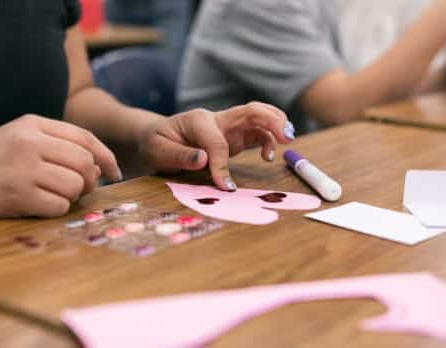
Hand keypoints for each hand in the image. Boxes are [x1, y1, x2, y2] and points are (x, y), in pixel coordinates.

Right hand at [0, 115, 120, 217]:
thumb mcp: (25, 140)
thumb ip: (62, 145)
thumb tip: (101, 167)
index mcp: (32, 124)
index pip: (84, 138)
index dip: (105, 156)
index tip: (113, 171)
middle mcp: (28, 143)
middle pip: (84, 162)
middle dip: (89, 179)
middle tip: (79, 186)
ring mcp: (21, 169)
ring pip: (75, 185)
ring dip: (72, 195)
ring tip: (53, 193)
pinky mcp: (17, 196)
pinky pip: (60, 206)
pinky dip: (57, 208)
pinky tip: (40, 204)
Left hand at [139, 102, 294, 190]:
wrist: (158, 136)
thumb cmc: (156, 142)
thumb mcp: (158, 150)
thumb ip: (180, 155)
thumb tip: (204, 160)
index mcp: (198, 120)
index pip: (217, 141)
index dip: (222, 164)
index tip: (224, 187)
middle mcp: (217, 119)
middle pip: (250, 110)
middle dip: (271, 120)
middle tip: (287, 136)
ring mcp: (228, 126)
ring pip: (258, 118)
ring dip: (276, 125)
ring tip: (288, 140)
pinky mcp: (235, 136)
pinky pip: (257, 133)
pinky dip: (268, 140)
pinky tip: (268, 156)